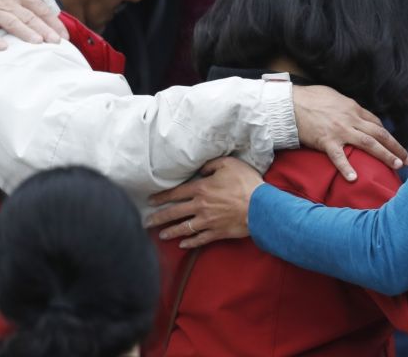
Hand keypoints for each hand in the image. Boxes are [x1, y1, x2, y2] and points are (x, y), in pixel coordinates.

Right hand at [0, 0, 67, 48]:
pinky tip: (3, 47)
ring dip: (26, 33)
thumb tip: (43, 12)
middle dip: (45, 30)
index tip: (65, 35)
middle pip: (30, 17)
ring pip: (12, 22)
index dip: (54, 22)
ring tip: (39, 42)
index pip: (41, 8)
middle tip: (58, 42)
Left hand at [146, 157, 262, 248]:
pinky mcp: (217, 232)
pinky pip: (199, 239)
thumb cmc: (246, 183)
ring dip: (170, 231)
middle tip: (146, 222)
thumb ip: (212, 164)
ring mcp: (207, 221)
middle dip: (158, 218)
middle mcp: (200, 206)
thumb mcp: (230, 164)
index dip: (161, 197)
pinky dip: (190, 242)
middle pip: (173, 213)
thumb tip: (201, 170)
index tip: (150, 201)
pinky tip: (183, 244)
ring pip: (183, 228)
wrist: (261, 206)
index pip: (175, 193)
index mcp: (201, 189)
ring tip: (161, 235)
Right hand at [293, 85, 407, 178]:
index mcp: (353, 108)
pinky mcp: (326, 141)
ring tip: (396, 165)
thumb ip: (345, 106)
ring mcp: (340, 130)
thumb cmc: (309, 97)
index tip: (392, 144)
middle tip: (407, 159)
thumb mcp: (334, 96)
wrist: (289, 103)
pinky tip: (354, 179)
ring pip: (368, 143)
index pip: (375, 122)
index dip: (386, 134)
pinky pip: (339, 157)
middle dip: (395, 146)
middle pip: (379, 133)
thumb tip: (349, 111)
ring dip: (384, 155)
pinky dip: (347, 168)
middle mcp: (351, 119)